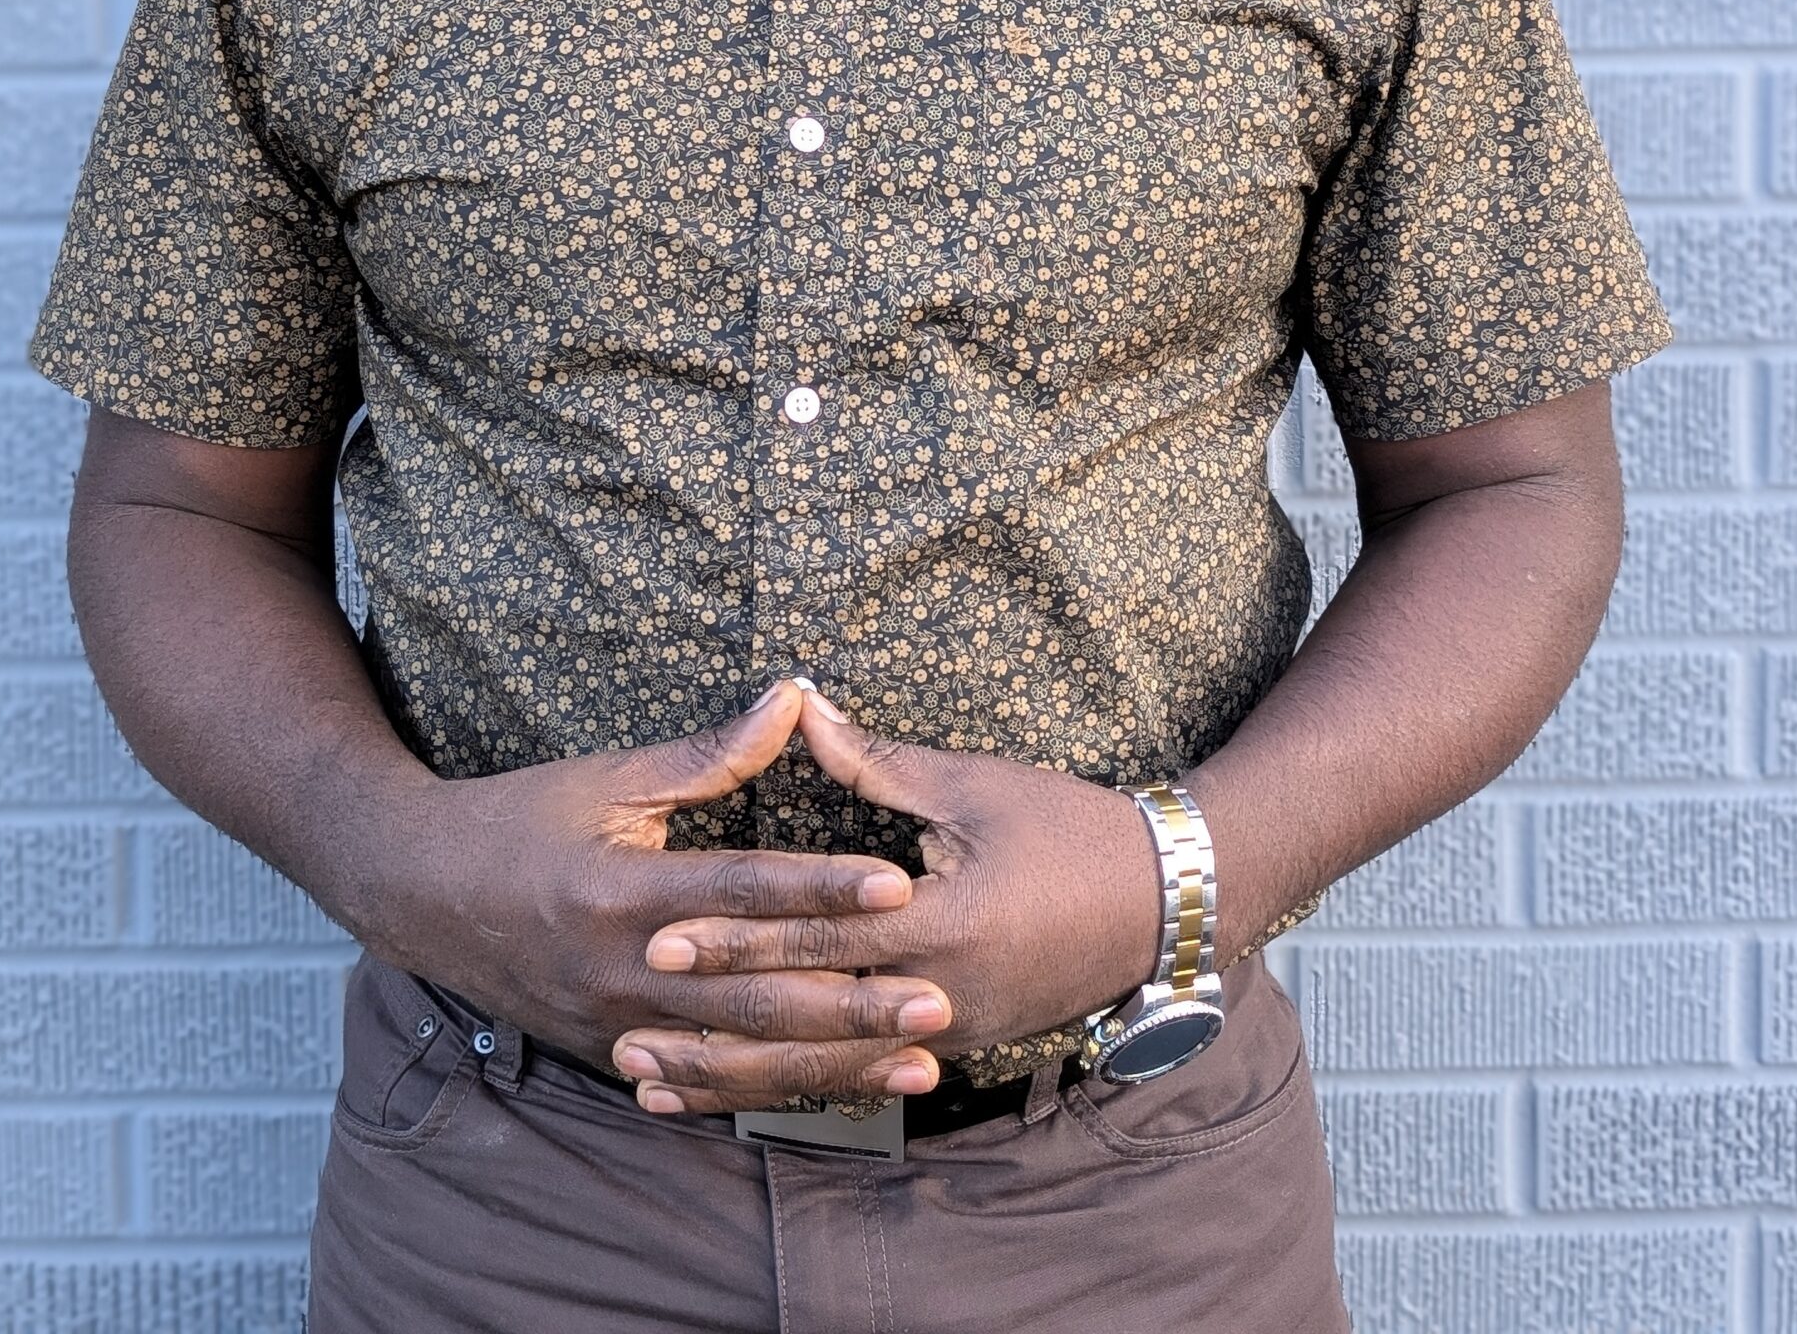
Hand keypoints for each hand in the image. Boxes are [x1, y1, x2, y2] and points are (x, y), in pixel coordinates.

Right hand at [369, 681, 951, 1114]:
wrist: (419, 893)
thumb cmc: (522, 818)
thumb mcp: (611, 776)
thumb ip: (709, 752)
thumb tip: (793, 698)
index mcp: (623, 889)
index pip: (742, 892)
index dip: (822, 889)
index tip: (900, 887)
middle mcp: (622, 970)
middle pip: (755, 994)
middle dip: (853, 1003)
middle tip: (937, 1002)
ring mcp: (615, 1027)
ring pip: (742, 1058)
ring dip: (833, 1063)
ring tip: (916, 1062)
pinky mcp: (611, 1056)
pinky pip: (705, 1084)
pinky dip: (774, 1092)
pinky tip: (838, 1095)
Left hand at [616, 690, 1162, 1110]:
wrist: (1165, 903)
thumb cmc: (1071, 828)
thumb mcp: (972, 785)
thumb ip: (875, 760)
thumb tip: (797, 705)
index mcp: (942, 925)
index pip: (816, 934)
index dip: (735, 934)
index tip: (659, 933)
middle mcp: (941, 995)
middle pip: (809, 1016)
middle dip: (716, 1015)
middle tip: (631, 1011)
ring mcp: (950, 1033)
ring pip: (827, 1065)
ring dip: (741, 1073)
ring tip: (659, 1074)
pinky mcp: (957, 1046)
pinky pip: (862, 1074)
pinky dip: (796, 1084)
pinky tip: (741, 1091)